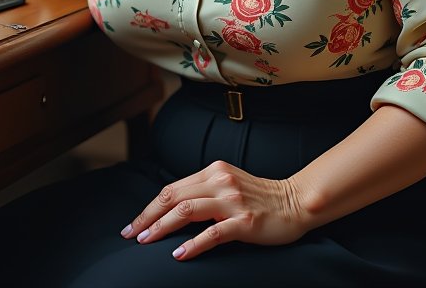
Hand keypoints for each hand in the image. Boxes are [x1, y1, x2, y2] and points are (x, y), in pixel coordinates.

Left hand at [121, 160, 310, 260]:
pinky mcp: (244, 222)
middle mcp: (220, 181)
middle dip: (148, 216)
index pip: (172, 188)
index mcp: (214, 171)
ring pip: (187, 211)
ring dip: (162, 227)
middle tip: (130, 234)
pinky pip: (213, 233)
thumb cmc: (259, 197)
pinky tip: (179, 254)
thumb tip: (172, 206)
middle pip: (173, 196)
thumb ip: (204, 190)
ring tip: (145, 241)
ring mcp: (232, 201)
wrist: (295, 202)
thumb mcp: (228, 185)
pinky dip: (193, 244)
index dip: (149, 206)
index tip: (133, 223)